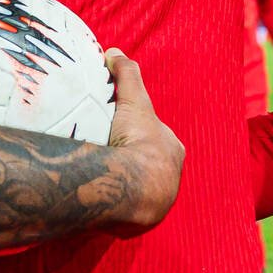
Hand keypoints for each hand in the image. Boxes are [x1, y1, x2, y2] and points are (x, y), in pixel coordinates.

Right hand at [103, 48, 183, 231]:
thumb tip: (114, 51)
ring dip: (123, 186)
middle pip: (148, 166)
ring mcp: (157, 202)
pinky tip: (100, 197)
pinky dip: (115, 205)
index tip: (119, 130)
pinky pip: (127, 211)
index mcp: (172, 150)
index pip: (157, 137)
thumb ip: (126, 74)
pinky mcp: (141, 221)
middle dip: (131, 162)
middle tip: (105, 154)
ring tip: (100, 177)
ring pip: (138, 190)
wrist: (133, 187)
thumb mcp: (133, 100)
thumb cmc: (138, 140)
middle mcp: (170, 178)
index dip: (139, 131)